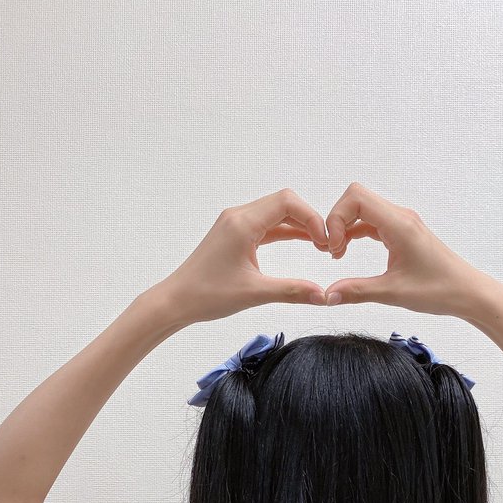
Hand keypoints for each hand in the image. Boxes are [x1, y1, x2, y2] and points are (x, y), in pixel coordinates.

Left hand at [155, 188, 331, 325]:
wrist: (177, 300)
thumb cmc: (207, 294)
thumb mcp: (255, 293)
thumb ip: (292, 291)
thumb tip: (322, 295)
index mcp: (242, 223)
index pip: (287, 202)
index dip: (312, 218)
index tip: (324, 241)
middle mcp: (238, 216)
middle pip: (284, 202)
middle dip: (309, 219)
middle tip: (325, 244)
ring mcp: (235, 223)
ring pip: (275, 213)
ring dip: (298, 225)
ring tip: (318, 245)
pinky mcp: (234, 234)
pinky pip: (266, 225)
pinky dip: (285, 232)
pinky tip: (301, 242)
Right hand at [322, 182, 491, 318]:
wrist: (466, 292)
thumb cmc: (439, 290)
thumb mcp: (393, 293)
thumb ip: (358, 292)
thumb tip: (328, 295)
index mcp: (399, 224)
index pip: (356, 197)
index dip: (337, 218)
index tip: (334, 248)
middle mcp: (400, 217)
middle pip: (356, 198)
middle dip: (337, 220)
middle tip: (333, 251)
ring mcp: (401, 223)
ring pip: (363, 209)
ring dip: (345, 227)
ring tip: (338, 254)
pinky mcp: (402, 232)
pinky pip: (372, 222)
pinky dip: (355, 232)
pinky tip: (348, 251)